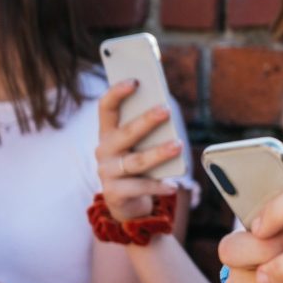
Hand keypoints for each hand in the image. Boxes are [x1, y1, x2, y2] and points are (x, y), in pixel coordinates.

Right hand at [94, 80, 181, 220]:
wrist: (126, 201)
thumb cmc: (137, 163)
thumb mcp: (139, 144)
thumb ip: (147, 128)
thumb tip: (165, 107)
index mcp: (108, 133)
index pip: (106, 108)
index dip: (117, 93)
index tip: (135, 81)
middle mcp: (104, 151)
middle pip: (126, 133)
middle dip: (146, 120)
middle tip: (166, 110)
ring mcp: (107, 173)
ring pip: (136, 161)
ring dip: (158, 153)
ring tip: (178, 145)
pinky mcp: (115, 193)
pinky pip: (140, 187)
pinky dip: (159, 186)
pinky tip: (173, 185)